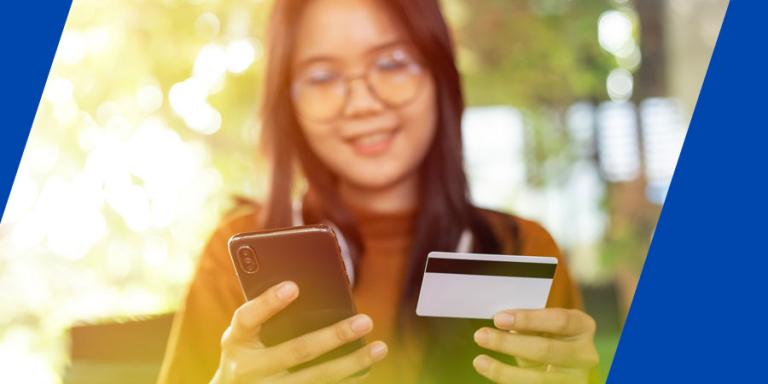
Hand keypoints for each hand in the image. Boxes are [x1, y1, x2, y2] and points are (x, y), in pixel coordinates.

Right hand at [211, 281, 387, 383]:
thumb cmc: (248, 349)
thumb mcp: (247, 332)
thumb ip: (269, 314)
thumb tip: (314, 290)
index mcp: (235, 341)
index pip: (247, 318)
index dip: (269, 303)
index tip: (294, 285)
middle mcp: (246, 370)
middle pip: (296, 352)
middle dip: (334, 336)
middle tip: (365, 321)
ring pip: (316, 378)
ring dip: (351, 363)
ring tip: (379, 348)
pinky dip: (346, 380)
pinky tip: (365, 367)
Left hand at [472, 308, 597, 383]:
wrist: (566, 365)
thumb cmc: (550, 337)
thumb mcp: (544, 327)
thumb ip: (528, 324)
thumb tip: (501, 322)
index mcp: (582, 326)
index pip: (558, 321)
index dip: (528, 319)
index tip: (498, 318)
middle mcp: (585, 354)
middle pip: (546, 350)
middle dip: (509, 343)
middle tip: (481, 336)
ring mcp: (577, 379)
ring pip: (540, 380)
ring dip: (504, 371)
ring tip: (480, 361)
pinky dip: (508, 381)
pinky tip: (491, 372)